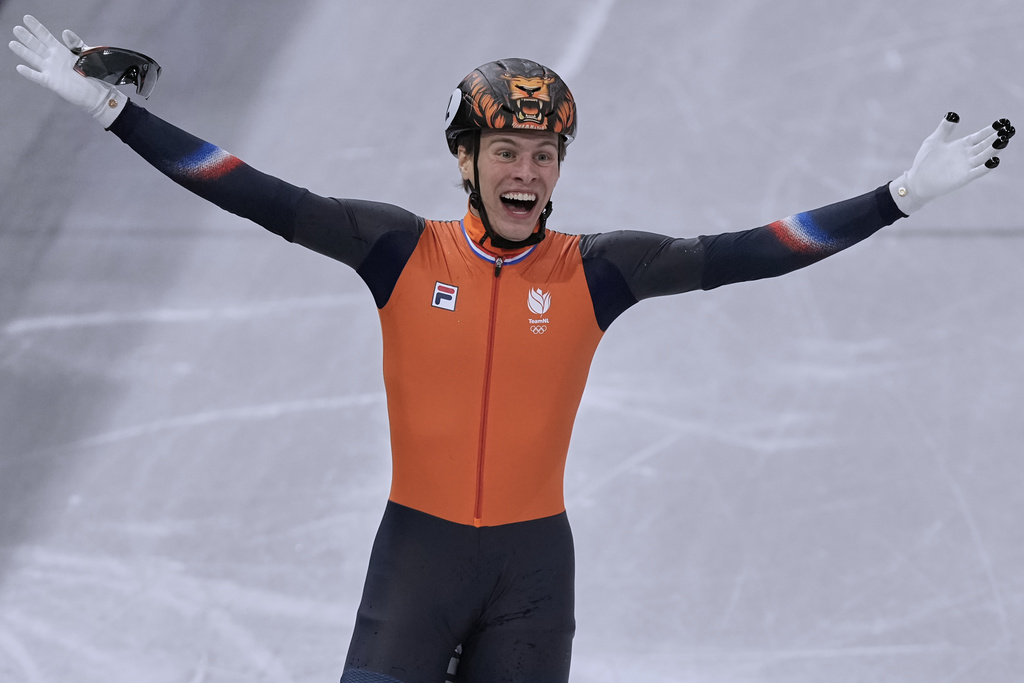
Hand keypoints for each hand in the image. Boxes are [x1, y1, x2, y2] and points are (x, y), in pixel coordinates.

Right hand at [9, 14, 126, 126]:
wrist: (98, 92)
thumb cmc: (92, 72)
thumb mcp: (85, 54)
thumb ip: (75, 43)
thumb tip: (64, 31)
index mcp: (60, 50)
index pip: (45, 36)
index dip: (36, 28)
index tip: (27, 18)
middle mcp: (52, 59)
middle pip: (37, 46)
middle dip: (27, 37)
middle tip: (17, 28)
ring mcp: (51, 70)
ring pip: (34, 59)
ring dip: (23, 52)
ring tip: (12, 43)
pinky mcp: (52, 83)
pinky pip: (38, 77)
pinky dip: (29, 73)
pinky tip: (20, 67)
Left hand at [890, 112, 1013, 214]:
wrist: (917, 181)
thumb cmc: (924, 162)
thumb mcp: (933, 141)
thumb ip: (944, 129)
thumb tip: (953, 115)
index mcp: (961, 146)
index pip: (980, 136)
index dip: (991, 130)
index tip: (1002, 122)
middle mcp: (967, 155)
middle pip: (986, 145)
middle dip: (997, 137)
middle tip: (1009, 130)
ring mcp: (966, 166)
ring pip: (985, 156)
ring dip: (994, 149)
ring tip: (1003, 140)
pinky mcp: (963, 177)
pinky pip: (978, 171)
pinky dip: (986, 167)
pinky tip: (994, 160)